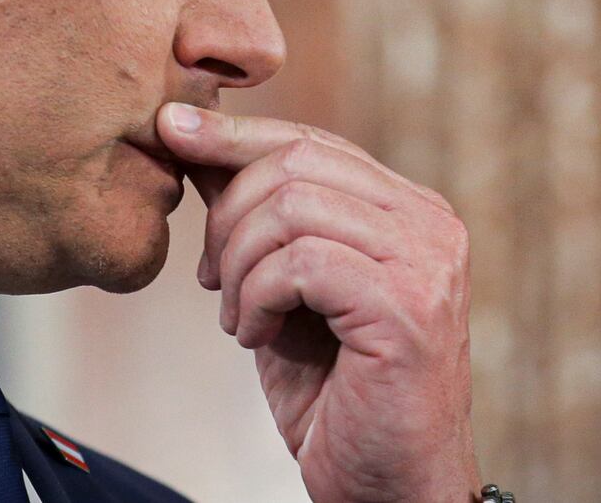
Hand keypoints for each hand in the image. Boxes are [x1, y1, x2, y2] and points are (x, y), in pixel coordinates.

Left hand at [158, 103, 479, 502]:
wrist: (384, 485)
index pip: (310, 141)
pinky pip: (300, 264)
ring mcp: (426, 264)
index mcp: (408, 209)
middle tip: (210, 277)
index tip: (171, 133)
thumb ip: (257, 216)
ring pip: (291, 207)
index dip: (234, 135)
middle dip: (227, 212)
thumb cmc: (333, 390)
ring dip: (237, 263)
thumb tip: (191, 134)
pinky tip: (253, 336)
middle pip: (296, 161)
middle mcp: (429, 224)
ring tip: (235, 316)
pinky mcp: (407, 309)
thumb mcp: (283, 285)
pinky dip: (255, 298)